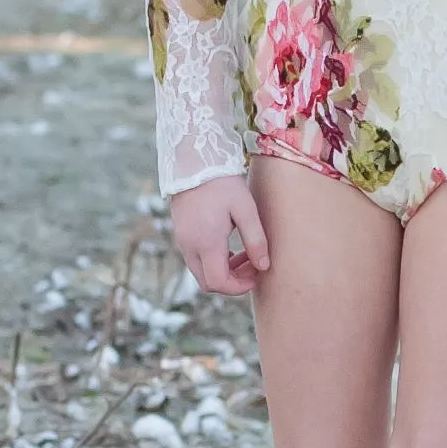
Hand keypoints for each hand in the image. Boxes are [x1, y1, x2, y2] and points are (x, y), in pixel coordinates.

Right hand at [171, 174, 270, 296]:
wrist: (193, 160)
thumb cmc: (222, 182)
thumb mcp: (245, 209)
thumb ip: (256, 240)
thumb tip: (264, 266)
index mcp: (206, 243)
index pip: (219, 283)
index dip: (239, 287)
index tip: (257, 275)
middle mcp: (189, 246)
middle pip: (208, 282)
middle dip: (232, 281)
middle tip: (253, 265)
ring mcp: (182, 240)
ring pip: (201, 272)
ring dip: (224, 271)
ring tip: (246, 253)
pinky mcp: (181, 233)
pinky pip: (196, 259)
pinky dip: (214, 260)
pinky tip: (230, 245)